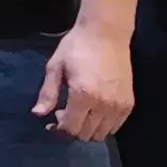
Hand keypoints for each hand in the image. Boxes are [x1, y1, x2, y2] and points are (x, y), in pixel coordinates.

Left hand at [37, 19, 134, 142]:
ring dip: (88, 129)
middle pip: (86, 134)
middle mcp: (103, 104)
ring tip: (80, 112)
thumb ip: (48, 93)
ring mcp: (119, 105)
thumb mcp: (55, 66)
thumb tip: (38, 114)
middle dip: (72, 129)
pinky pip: (115, 126)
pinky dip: (104, 125)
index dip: (59, 128)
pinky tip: (95, 111)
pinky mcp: (129, 103)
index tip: (53, 119)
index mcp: (83, 95)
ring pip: (101, 134)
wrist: (106, 32)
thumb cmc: (77, 46)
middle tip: (65, 113)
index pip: (71, 128)